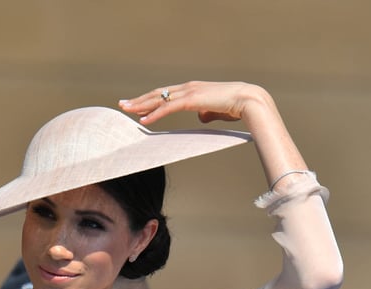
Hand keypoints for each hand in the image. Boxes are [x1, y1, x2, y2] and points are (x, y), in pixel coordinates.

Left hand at [118, 80, 275, 127]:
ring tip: (126, 110)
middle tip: (123, 104)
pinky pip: (168, 107)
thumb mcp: (215, 110)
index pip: (165, 94)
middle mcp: (188, 88)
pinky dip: (155, 113)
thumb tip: (200, 118)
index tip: (136, 105)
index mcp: (192, 89)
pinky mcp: (192, 99)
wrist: (248, 100)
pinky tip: (143, 119)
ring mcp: (189, 92)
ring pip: (159, 98)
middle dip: (139, 99)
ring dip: (141, 105)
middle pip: (157, 93)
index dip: (150, 99)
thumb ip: (205, 113)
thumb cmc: (235, 106)